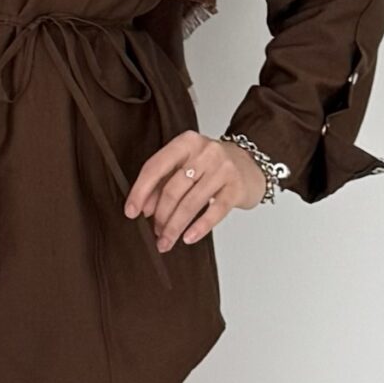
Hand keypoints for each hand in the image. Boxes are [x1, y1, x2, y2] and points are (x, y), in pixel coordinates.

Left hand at [124, 130, 267, 250]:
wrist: (252, 164)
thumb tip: (145, 208)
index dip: (140, 191)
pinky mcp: (236, 188)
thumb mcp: (186, 166)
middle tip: (155, 232)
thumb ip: (164, 182)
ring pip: (191, 203)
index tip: (131, 211)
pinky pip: (215, 211)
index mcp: (186, 142)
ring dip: (175, 226)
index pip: (155, 167)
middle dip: (160, 215)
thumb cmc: (213, 166)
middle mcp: (205, 152)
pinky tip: (188, 237)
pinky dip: (199, 227)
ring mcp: (223, 169)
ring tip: (166, 240)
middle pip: (173, 189)